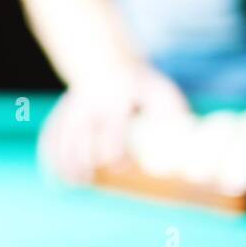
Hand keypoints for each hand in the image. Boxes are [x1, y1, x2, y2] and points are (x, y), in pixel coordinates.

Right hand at [39, 65, 190, 184]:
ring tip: (78, 183)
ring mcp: (71, 106)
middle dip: (84, 160)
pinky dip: (51, 158)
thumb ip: (176, 118)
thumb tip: (195, 150)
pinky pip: (50, 138)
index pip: (112, 126)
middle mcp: (90, 100)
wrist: (108, 62)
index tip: (120, 167)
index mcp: (117, 94)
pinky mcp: (60, 114)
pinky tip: (59, 178)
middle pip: (81, 136)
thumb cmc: (143, 88)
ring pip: (62, 138)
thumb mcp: (162, 93)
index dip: (114, 150)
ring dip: (65, 163)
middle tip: (91, 181)